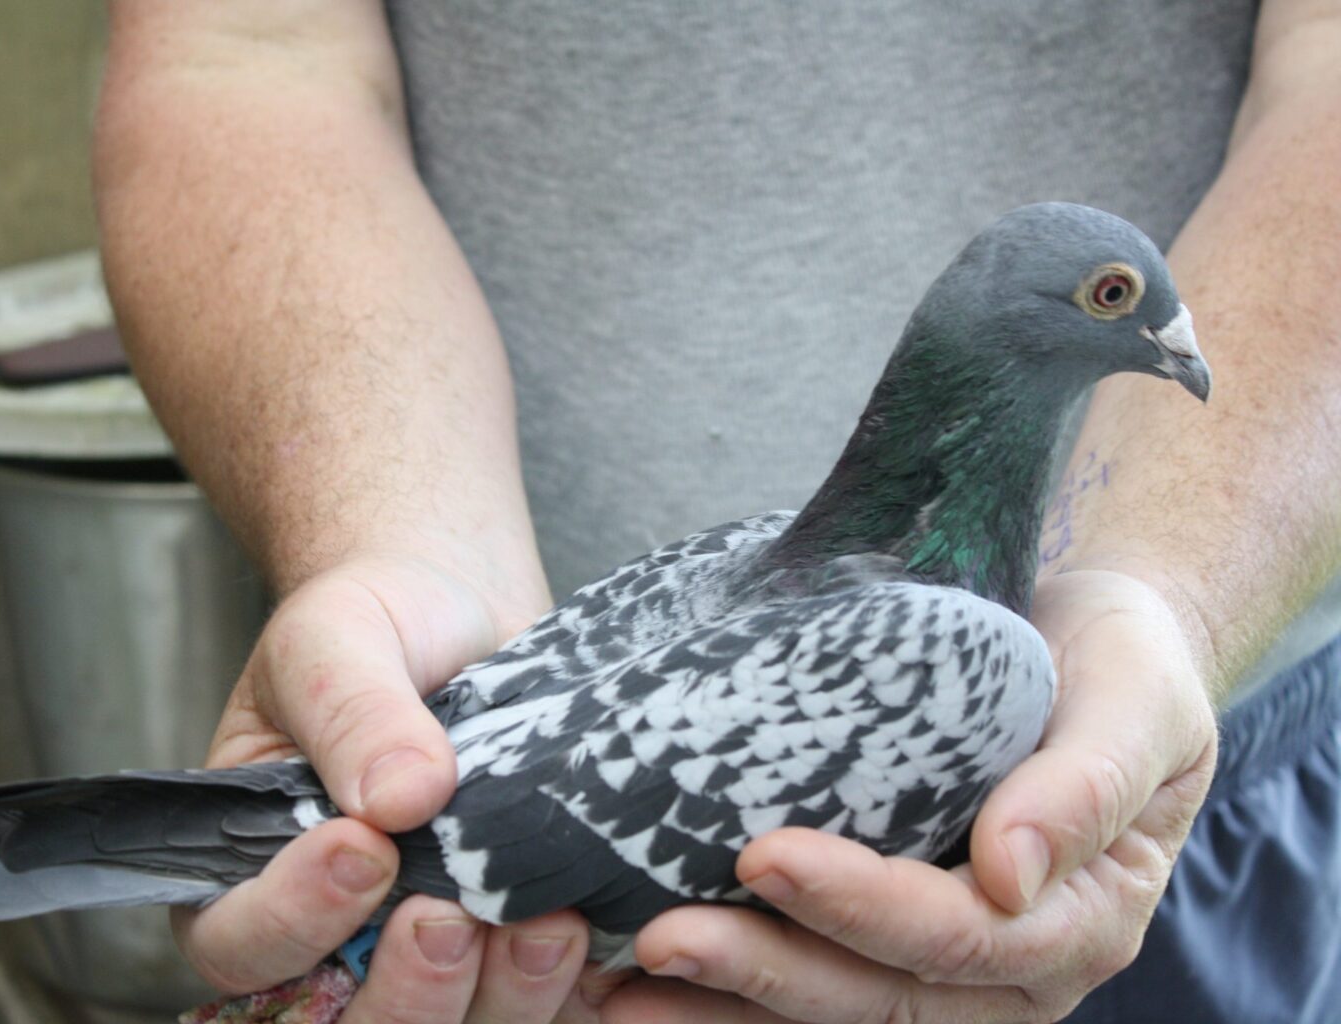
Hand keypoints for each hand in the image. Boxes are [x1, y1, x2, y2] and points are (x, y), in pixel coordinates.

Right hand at [174, 552, 591, 1021]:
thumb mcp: (340, 637)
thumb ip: (353, 710)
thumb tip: (400, 798)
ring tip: (547, 923)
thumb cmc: (377, 621)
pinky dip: (571, 990)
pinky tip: (596, 933)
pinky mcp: (512, 948)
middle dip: (404, 992)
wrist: (465, 610)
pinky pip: (543, 1006)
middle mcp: (332, 934)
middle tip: (448, 917)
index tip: (362, 848)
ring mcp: (426, 952)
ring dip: (499, 999)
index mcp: (252, 869)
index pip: (236, 943)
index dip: (292, 919)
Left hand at [606, 569, 1218, 1022]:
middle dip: (767, 972)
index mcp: (1082, 920)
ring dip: (730, 1006)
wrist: (1087, 648)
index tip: (765, 856)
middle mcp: (1012, 968)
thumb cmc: (1117, 667)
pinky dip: (733, 994)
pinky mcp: (883, 944)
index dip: (864, 907)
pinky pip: (814, 985)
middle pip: (882, 997)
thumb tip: (1013, 872)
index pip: (964, 936)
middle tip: (659, 937)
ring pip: (837, 1012)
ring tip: (624, 990)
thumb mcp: (1136, 701)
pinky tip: (647, 980)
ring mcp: (943, 970)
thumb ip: (1089, 784)